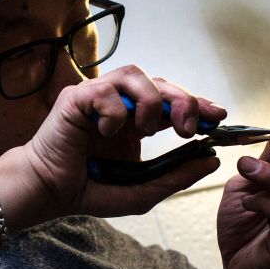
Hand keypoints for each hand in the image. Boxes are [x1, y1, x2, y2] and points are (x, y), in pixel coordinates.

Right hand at [0, 65, 226, 226]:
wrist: (50, 193)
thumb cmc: (91, 189)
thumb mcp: (142, 190)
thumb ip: (175, 175)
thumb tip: (212, 159)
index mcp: (138, 122)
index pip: (174, 102)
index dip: (198, 104)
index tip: (220, 117)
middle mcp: (121, 104)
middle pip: (162, 83)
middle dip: (184, 101)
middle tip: (190, 129)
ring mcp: (98, 97)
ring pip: (136, 75)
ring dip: (150, 102)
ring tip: (146, 131)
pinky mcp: (76, 98)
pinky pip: (103, 89)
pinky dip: (114, 112)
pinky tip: (108, 133)